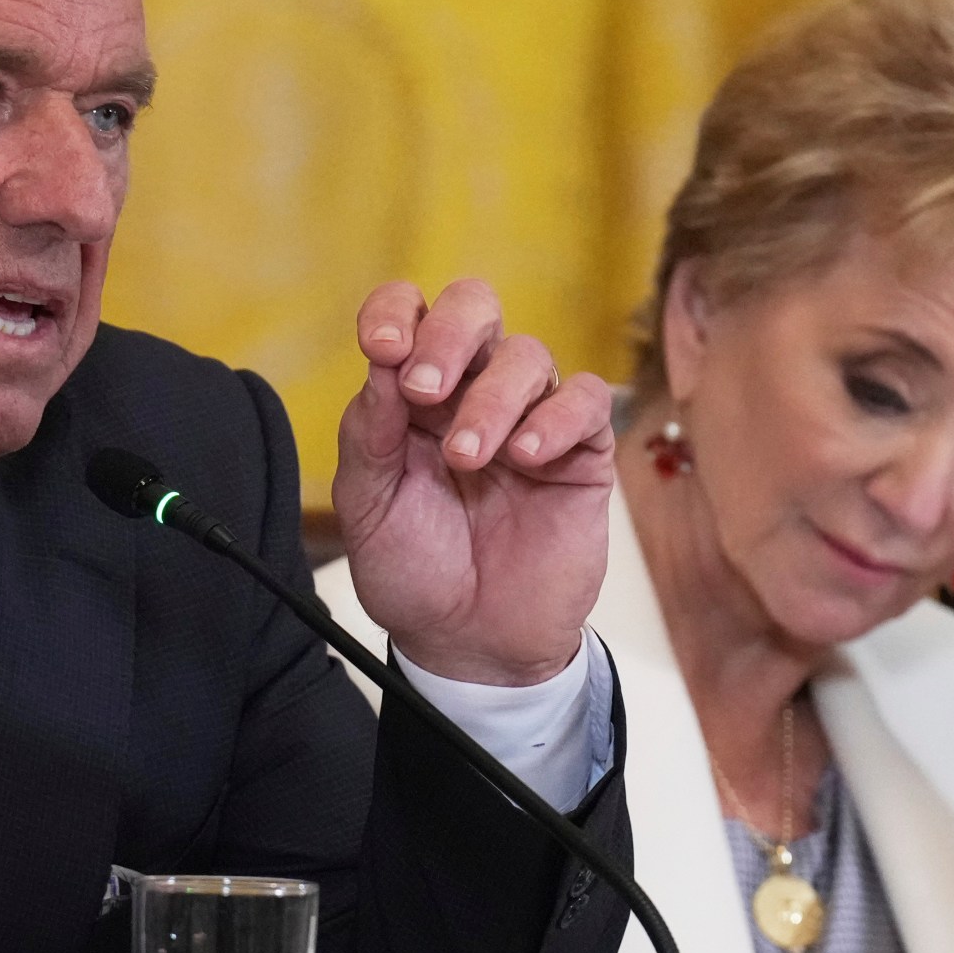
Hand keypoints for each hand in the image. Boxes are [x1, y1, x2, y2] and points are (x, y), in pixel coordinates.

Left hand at [332, 279, 614, 684]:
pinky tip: (524, 458)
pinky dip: (555, 419)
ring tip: (468, 459)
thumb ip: (370, 435)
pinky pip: (585, 402)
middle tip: (425, 388)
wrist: (468, 644)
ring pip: (527, 356)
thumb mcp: (368, 508)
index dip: (395, 312)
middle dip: (449, 333)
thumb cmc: (415, 573)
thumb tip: (382, 364)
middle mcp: (470, 393)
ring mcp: (529, 418)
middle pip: (475, 308)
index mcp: (411, 396)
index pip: (408, 315)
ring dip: (492, 399)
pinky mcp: (579, 453)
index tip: (383, 347)